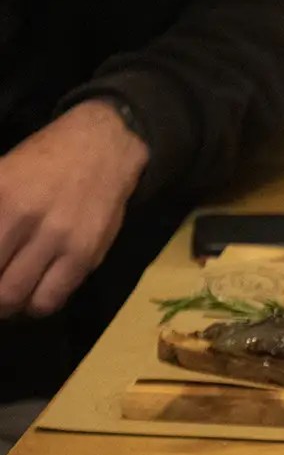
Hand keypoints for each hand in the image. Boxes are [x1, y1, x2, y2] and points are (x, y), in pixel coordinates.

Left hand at [0, 101, 148, 317]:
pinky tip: (34, 295)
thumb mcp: (0, 175)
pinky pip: (52, 298)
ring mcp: (58, 240)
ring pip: (17, 297)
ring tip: (9, 298)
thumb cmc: (43, 160)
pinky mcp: (85, 255)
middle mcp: (25, 220)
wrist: (104, 149)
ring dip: (7, 304)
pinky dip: (36, 305)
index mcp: (0, 199)